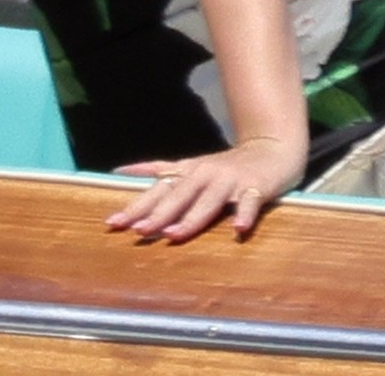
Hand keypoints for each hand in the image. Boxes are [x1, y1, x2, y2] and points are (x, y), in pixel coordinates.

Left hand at [107, 135, 304, 241]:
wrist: (272, 149)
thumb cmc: (225, 166)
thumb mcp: (190, 165)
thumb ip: (158, 169)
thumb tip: (121, 171)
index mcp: (188, 170)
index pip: (157, 190)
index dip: (136, 206)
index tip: (113, 222)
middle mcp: (205, 173)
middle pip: (178, 196)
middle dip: (157, 214)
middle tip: (138, 231)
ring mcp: (230, 180)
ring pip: (208, 201)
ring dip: (191, 218)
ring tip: (173, 234)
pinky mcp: (256, 187)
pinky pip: (250, 202)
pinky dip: (244, 214)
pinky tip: (238, 229)